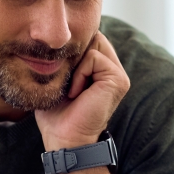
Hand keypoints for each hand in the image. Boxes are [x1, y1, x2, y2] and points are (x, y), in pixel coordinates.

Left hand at [35, 31, 130, 150]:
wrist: (65, 138)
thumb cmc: (57, 113)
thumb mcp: (57, 78)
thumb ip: (63, 57)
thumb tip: (56, 38)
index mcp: (100, 68)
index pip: (87, 38)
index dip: (70, 49)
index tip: (60, 74)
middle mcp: (112, 69)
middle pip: (92, 36)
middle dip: (74, 53)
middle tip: (66, 81)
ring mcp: (118, 74)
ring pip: (94, 43)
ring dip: (75, 65)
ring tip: (71, 88)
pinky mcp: (118, 79)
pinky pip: (94, 57)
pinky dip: (79, 74)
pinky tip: (76, 93)